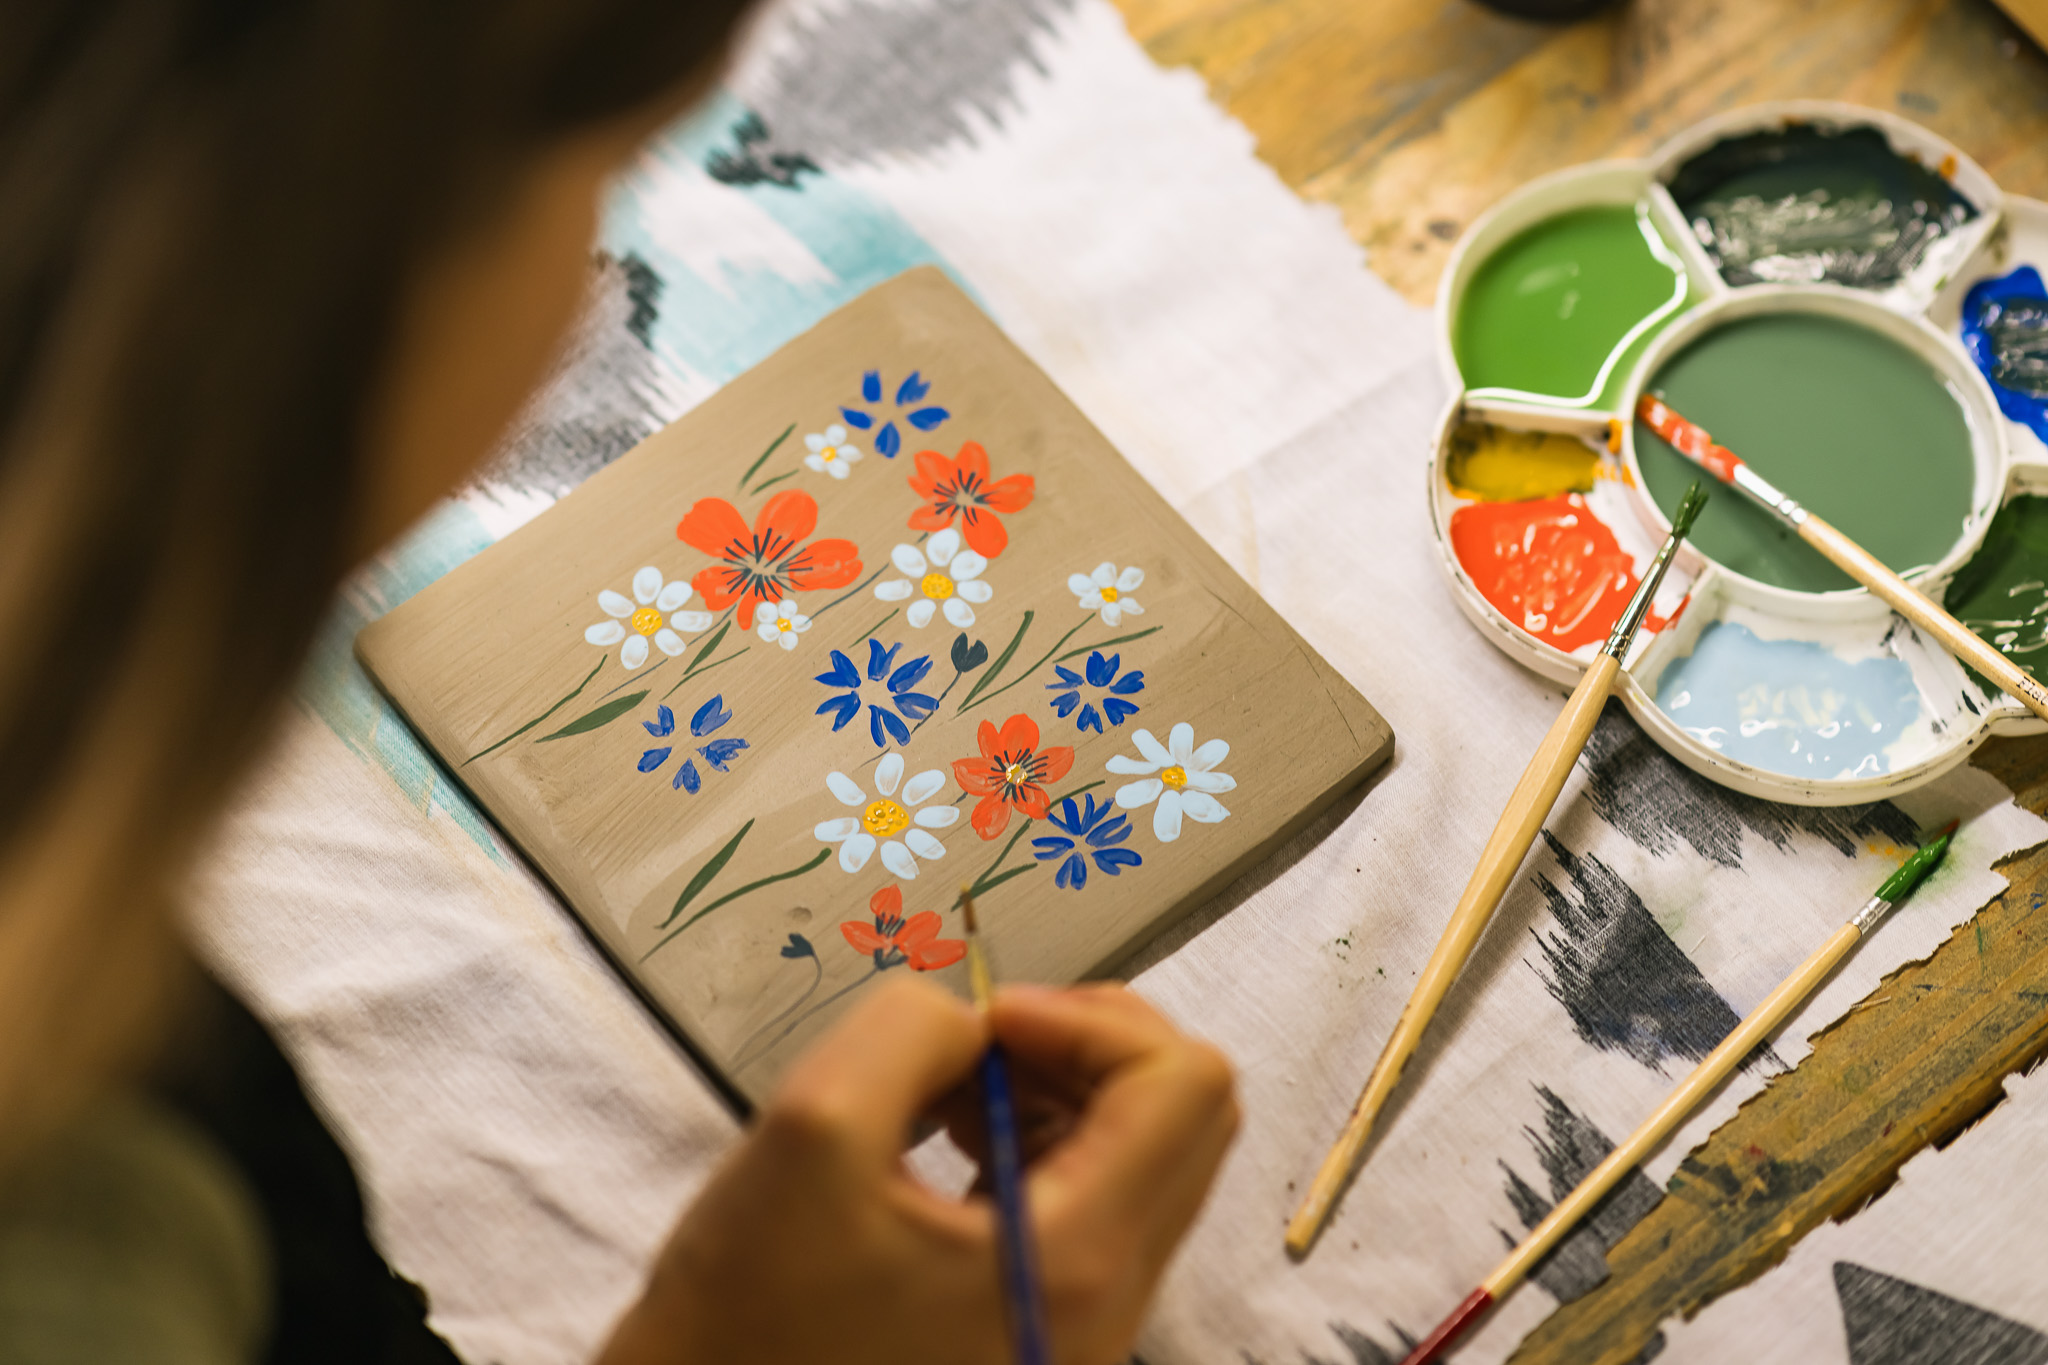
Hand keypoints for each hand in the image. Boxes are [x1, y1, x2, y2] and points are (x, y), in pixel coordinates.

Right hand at [598, 976, 1237, 1364]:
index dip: (1088, 1019)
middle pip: (1181, 1114)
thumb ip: (909, 1030)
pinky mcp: (1040, 1327)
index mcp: (1076, 1260)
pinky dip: (1031, 1139)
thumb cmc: (742, 1320)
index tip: (982, 1023)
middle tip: (969, 1042)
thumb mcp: (812, 1131)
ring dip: (1051, 1087)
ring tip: (938, 1089)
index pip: (1184, 1083)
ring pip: (1137, 1154)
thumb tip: (973, 1018)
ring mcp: (1082, 1325)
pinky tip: (939, 1132)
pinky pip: (1087, 1202)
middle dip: (1080, 1043)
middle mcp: (1109, 1303)